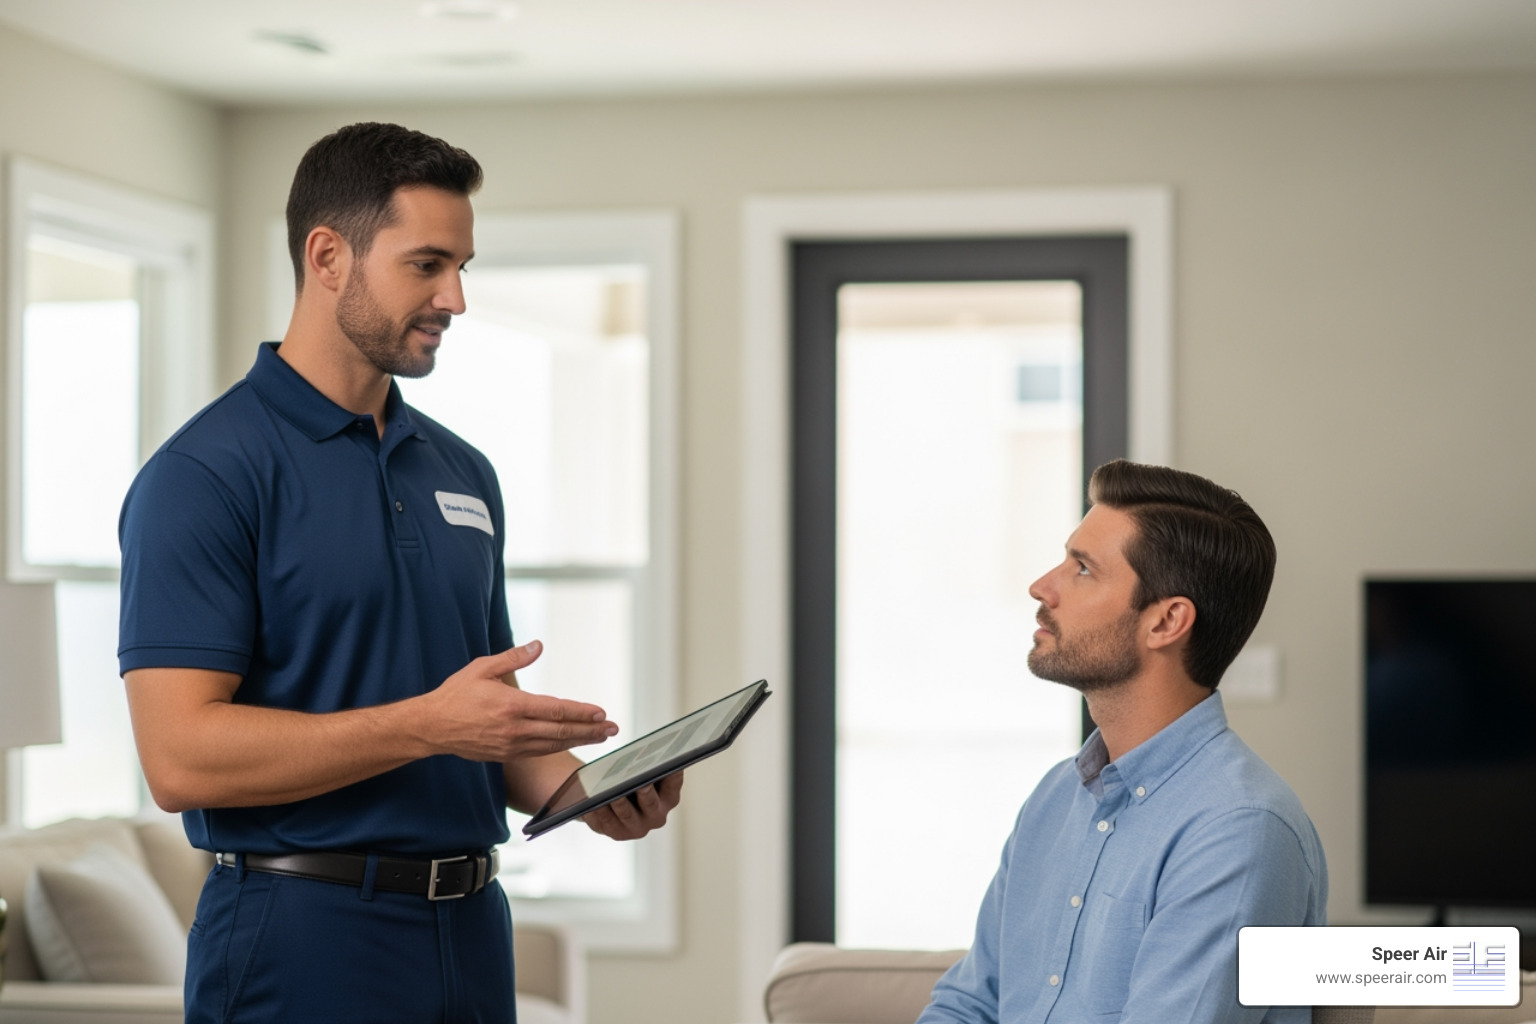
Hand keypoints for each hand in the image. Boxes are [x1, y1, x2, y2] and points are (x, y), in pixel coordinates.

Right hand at [419, 641, 618, 761]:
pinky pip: (539, 752)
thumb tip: (539, 645)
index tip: (601, 713)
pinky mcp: (506, 755)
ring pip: (553, 744)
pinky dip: (558, 747)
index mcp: (512, 706)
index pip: (557, 709)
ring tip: (600, 737)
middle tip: (613, 729)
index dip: (582, 712)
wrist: (431, 727)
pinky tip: (570, 742)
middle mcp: (515, 729)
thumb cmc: (456, 695)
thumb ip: (514, 657)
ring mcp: (511, 745)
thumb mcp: (482, 667)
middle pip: (561, 731)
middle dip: (591, 730)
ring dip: (580, 740)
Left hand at [582, 771, 683, 840]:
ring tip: (609, 790)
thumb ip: (649, 763)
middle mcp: (656, 816)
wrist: (611, 799)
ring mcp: (636, 827)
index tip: (666, 762)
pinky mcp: (616, 833)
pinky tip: (592, 800)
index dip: (671, 773)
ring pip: (627, 814)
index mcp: (669, 798)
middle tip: (640, 781)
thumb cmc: (631, 779)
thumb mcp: (643, 771)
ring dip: (619, 802)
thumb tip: (647, 751)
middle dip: (645, 792)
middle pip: (651, 803)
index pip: (673, 783)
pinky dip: (599, 810)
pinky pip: (606, 821)